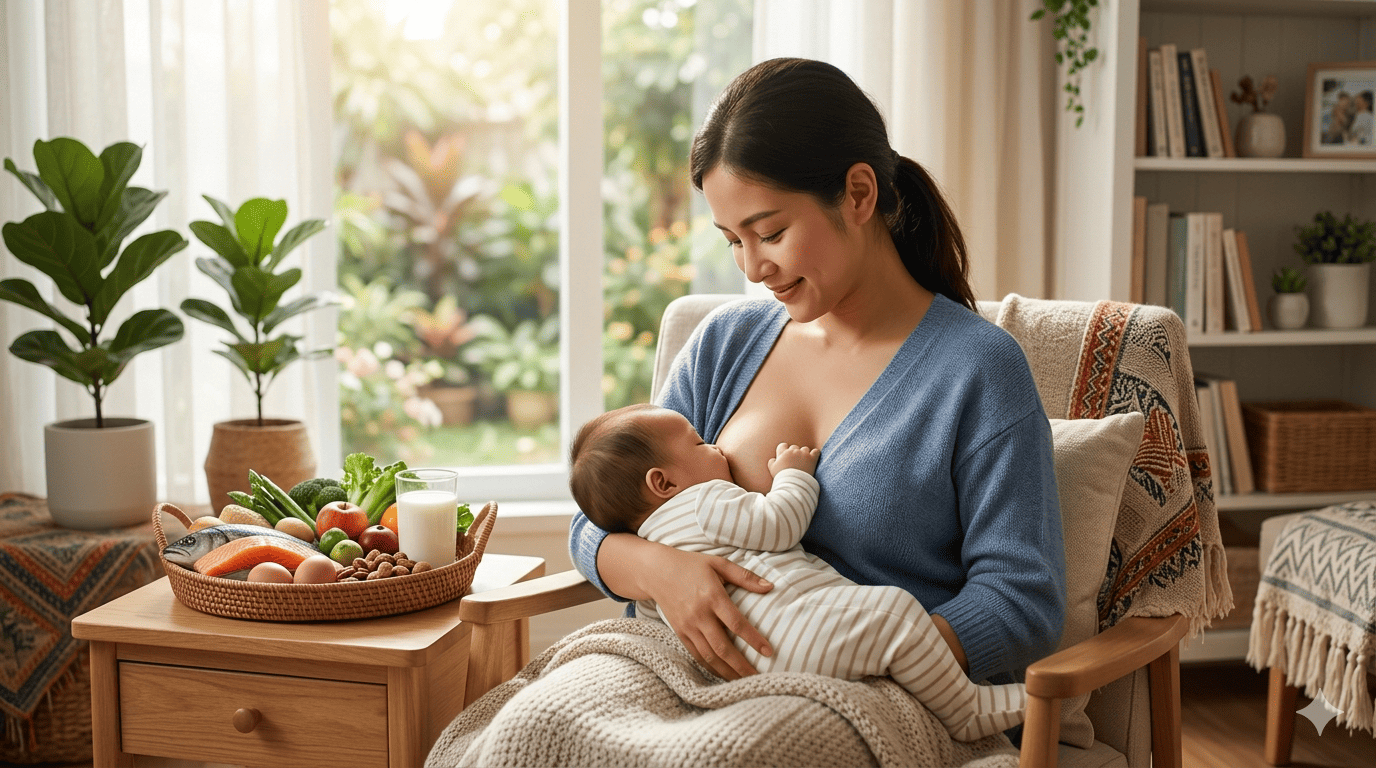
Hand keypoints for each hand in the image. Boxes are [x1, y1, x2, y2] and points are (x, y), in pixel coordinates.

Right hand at [646, 547, 774, 679]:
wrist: (656, 571)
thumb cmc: (691, 565)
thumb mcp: (719, 564)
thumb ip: (745, 576)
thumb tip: (770, 587)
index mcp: (712, 596)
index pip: (736, 624)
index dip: (753, 640)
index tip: (769, 652)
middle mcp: (699, 615)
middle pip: (723, 647)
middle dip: (742, 666)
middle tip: (759, 677)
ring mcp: (687, 627)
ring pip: (709, 656)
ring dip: (727, 672)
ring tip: (744, 682)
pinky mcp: (679, 633)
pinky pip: (697, 655)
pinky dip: (711, 668)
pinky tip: (723, 674)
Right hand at [767, 443, 819, 476]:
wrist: (793, 484)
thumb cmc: (782, 477)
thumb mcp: (772, 470)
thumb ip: (771, 462)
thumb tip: (773, 459)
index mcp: (783, 453)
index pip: (783, 445)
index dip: (785, 449)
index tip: (787, 455)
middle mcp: (793, 451)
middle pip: (794, 447)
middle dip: (795, 453)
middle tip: (796, 462)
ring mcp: (803, 454)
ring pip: (805, 449)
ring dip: (805, 454)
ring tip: (804, 463)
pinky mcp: (812, 458)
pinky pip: (816, 451)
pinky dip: (815, 454)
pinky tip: (813, 459)